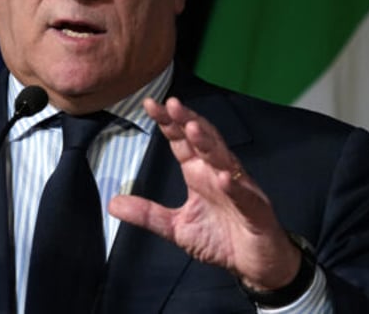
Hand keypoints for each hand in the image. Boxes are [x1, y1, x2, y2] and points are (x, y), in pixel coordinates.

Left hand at [108, 96, 299, 290]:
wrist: (256, 264)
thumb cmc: (220, 238)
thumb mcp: (176, 227)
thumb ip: (148, 213)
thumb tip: (112, 203)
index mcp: (198, 173)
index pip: (181, 141)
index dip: (168, 122)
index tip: (150, 104)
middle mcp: (218, 173)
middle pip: (202, 140)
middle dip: (187, 120)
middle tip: (171, 103)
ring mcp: (238, 188)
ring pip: (224, 159)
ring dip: (209, 143)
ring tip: (193, 128)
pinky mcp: (255, 209)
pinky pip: (244, 196)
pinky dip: (235, 186)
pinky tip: (223, 177)